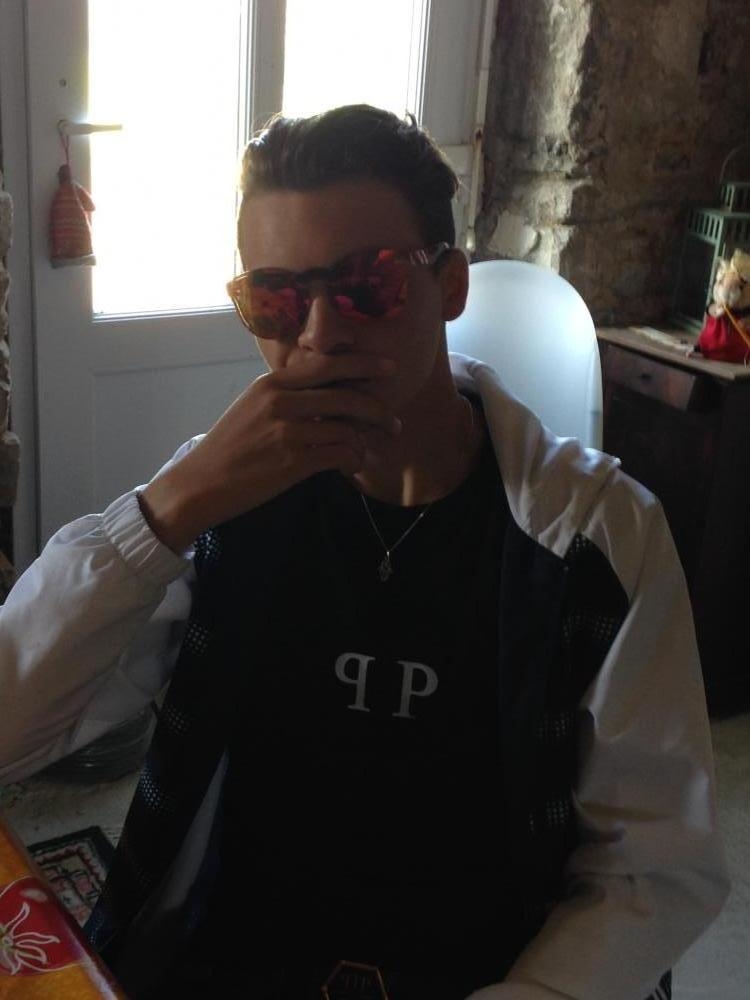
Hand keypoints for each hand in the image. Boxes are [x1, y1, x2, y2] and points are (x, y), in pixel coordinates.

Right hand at [139, 352, 399, 551]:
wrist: (201, 483)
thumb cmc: (229, 447)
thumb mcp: (253, 406)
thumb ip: (287, 394)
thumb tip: (327, 390)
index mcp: (272, 382)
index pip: (327, 364)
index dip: (363, 363)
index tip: (390, 367)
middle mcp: (281, 401)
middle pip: (346, 395)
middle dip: (377, 409)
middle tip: (393, 421)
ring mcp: (287, 432)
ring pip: (347, 428)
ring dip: (366, 441)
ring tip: (373, 450)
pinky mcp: (293, 462)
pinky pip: (340, 455)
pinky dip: (354, 460)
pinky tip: (355, 465)